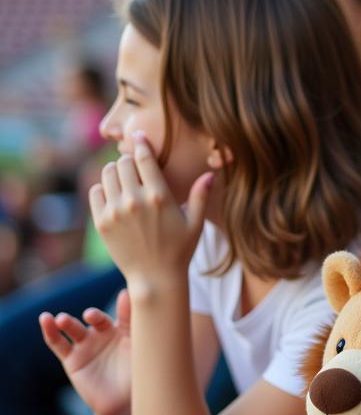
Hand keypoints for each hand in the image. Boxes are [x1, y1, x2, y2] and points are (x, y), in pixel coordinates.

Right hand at [39, 288, 132, 414]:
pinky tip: (45, 320)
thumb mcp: (138, 350)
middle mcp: (105, 333)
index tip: (123, 295)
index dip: (124, 306)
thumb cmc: (136, 374)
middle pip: (97, 320)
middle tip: (90, 315)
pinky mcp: (72, 359)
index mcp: (125, 329)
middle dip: (94, 316)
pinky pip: (59, 344)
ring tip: (61, 319)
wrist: (121, 402)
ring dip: (67, 322)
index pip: (124, 314)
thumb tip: (131, 297)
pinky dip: (51, 332)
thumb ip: (135, 326)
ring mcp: (87, 345)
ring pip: (75, 329)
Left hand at [88, 133, 211, 288]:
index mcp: (160, 197)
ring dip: (115, 171)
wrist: (155, 278)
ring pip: (107, 173)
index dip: (141, 143)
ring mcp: (116, 211)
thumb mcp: (196, 223)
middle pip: (122, 162)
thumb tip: (211, 174)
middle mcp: (135, 201)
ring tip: (124, 179)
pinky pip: (96, 191)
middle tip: (135, 166)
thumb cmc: (180, 250)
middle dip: (129, 160)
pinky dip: (103, 188)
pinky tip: (115, 195)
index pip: (144, 158)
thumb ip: (201, 196)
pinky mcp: (102, 222)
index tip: (138, 136)